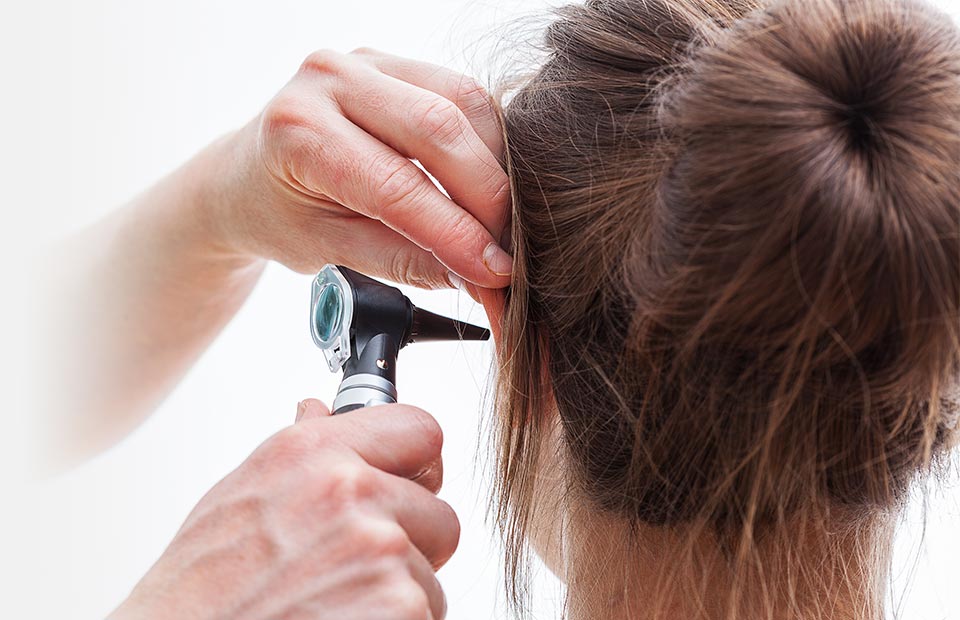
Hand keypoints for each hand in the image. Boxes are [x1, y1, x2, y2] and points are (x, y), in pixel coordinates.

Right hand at [111, 401, 457, 619]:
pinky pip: (427, 613)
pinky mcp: (400, 606)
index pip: (419, 429)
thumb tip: (320, 411)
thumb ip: (298, 451)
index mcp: (311, 453)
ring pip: (430, 572)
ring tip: (333, 605)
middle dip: (410, 542)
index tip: (409, 485)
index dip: (417, 466)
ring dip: (397, 592)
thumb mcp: (237, 499)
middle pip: (438, 511)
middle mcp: (350, 490)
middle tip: (355, 569)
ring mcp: (380, 549)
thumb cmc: (199, 592)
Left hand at [205, 48, 511, 288]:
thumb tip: (476, 276)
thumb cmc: (280, 216)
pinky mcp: (396, 62)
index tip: (497, 273)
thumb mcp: (329, 251)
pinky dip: (486, 141)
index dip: (456, 233)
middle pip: (439, 129)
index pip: (397, 185)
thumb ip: (403, 261)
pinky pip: (463, 94)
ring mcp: (367, 61)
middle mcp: (331, 79)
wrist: (247, 178)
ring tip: (502, 221)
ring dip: (495, 166)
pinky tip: (488, 182)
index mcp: (299, 131)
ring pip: (463, 103)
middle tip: (511, 250)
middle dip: (488, 197)